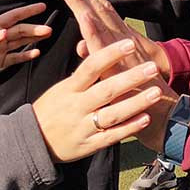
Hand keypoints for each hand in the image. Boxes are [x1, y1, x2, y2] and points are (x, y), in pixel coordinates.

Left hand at [0, 3, 52, 80]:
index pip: (13, 17)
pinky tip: (36, 52)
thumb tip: (5, 33)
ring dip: (33, 38)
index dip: (27, 11)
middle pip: (20, 31)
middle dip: (34, 29)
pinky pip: (15, 57)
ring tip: (47, 35)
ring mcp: (0, 49)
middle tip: (49, 29)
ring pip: (20, 42)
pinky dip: (26, 55)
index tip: (41, 6)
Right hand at [32, 40, 167, 162]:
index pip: (91, 67)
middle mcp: (77, 106)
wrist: (33, 142)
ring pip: (112, 114)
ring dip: (135, 103)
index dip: (110, 54)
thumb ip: (81, 73)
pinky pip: (111, 136)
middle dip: (130, 77)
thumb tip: (90, 45)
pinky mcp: (89, 145)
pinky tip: (145, 118)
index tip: (129, 43)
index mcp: (69, 89)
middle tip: (151, 67)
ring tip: (156, 92)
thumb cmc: (50, 110)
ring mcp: (83, 127)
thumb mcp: (60, 89)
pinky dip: (129, 128)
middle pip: (106, 90)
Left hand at [40, 0, 169, 77]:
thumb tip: (79, 45)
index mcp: (114, 35)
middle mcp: (116, 35)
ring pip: (96, 18)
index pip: (94, 8)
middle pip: (91, 5)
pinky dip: (94, 28)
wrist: (161, 103)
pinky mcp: (116, 62)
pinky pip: (103, 44)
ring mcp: (117, 46)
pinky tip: (83, 14)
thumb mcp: (111, 68)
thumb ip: (95, 53)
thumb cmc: (138, 86)